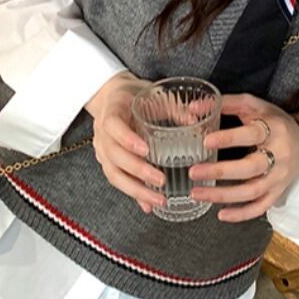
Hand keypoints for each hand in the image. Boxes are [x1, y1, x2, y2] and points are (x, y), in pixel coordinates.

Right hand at [86, 71, 166, 214]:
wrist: (110, 96)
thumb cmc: (134, 94)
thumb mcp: (153, 94)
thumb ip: (174, 108)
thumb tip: (196, 123)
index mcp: (112, 110)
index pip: (113, 125)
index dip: (127, 139)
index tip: (146, 151)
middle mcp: (102, 133)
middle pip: (114, 156)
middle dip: (137, 171)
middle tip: (161, 180)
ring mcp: (101, 149)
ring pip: (113, 174)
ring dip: (135, 190)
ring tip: (158, 200)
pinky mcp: (106, 162)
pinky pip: (117, 180)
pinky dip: (133, 194)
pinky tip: (148, 205)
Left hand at [188, 92, 298, 221]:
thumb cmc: (273, 121)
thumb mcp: (253, 105)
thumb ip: (224, 103)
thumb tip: (193, 107)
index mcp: (274, 129)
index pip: (251, 135)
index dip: (229, 138)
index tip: (206, 141)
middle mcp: (279, 155)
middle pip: (250, 168)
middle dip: (220, 172)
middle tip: (194, 171)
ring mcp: (279, 177)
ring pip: (252, 191)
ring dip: (223, 195)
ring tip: (197, 193)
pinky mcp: (278, 192)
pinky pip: (260, 207)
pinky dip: (241, 214)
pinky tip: (221, 214)